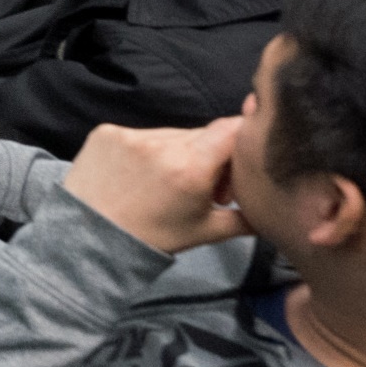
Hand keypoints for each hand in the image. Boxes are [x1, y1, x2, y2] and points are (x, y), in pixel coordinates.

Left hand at [65, 119, 248, 252]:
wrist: (88, 238)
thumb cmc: (153, 237)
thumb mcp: (206, 231)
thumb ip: (247, 218)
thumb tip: (277, 209)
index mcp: (191, 167)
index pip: (232, 128)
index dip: (244, 136)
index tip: (245, 155)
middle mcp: (162, 143)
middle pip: (203, 134)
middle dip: (213, 156)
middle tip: (206, 187)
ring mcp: (131, 134)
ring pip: (173, 134)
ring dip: (181, 152)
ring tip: (170, 183)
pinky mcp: (106, 131)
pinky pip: (142, 134)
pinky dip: (149, 149)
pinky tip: (141, 175)